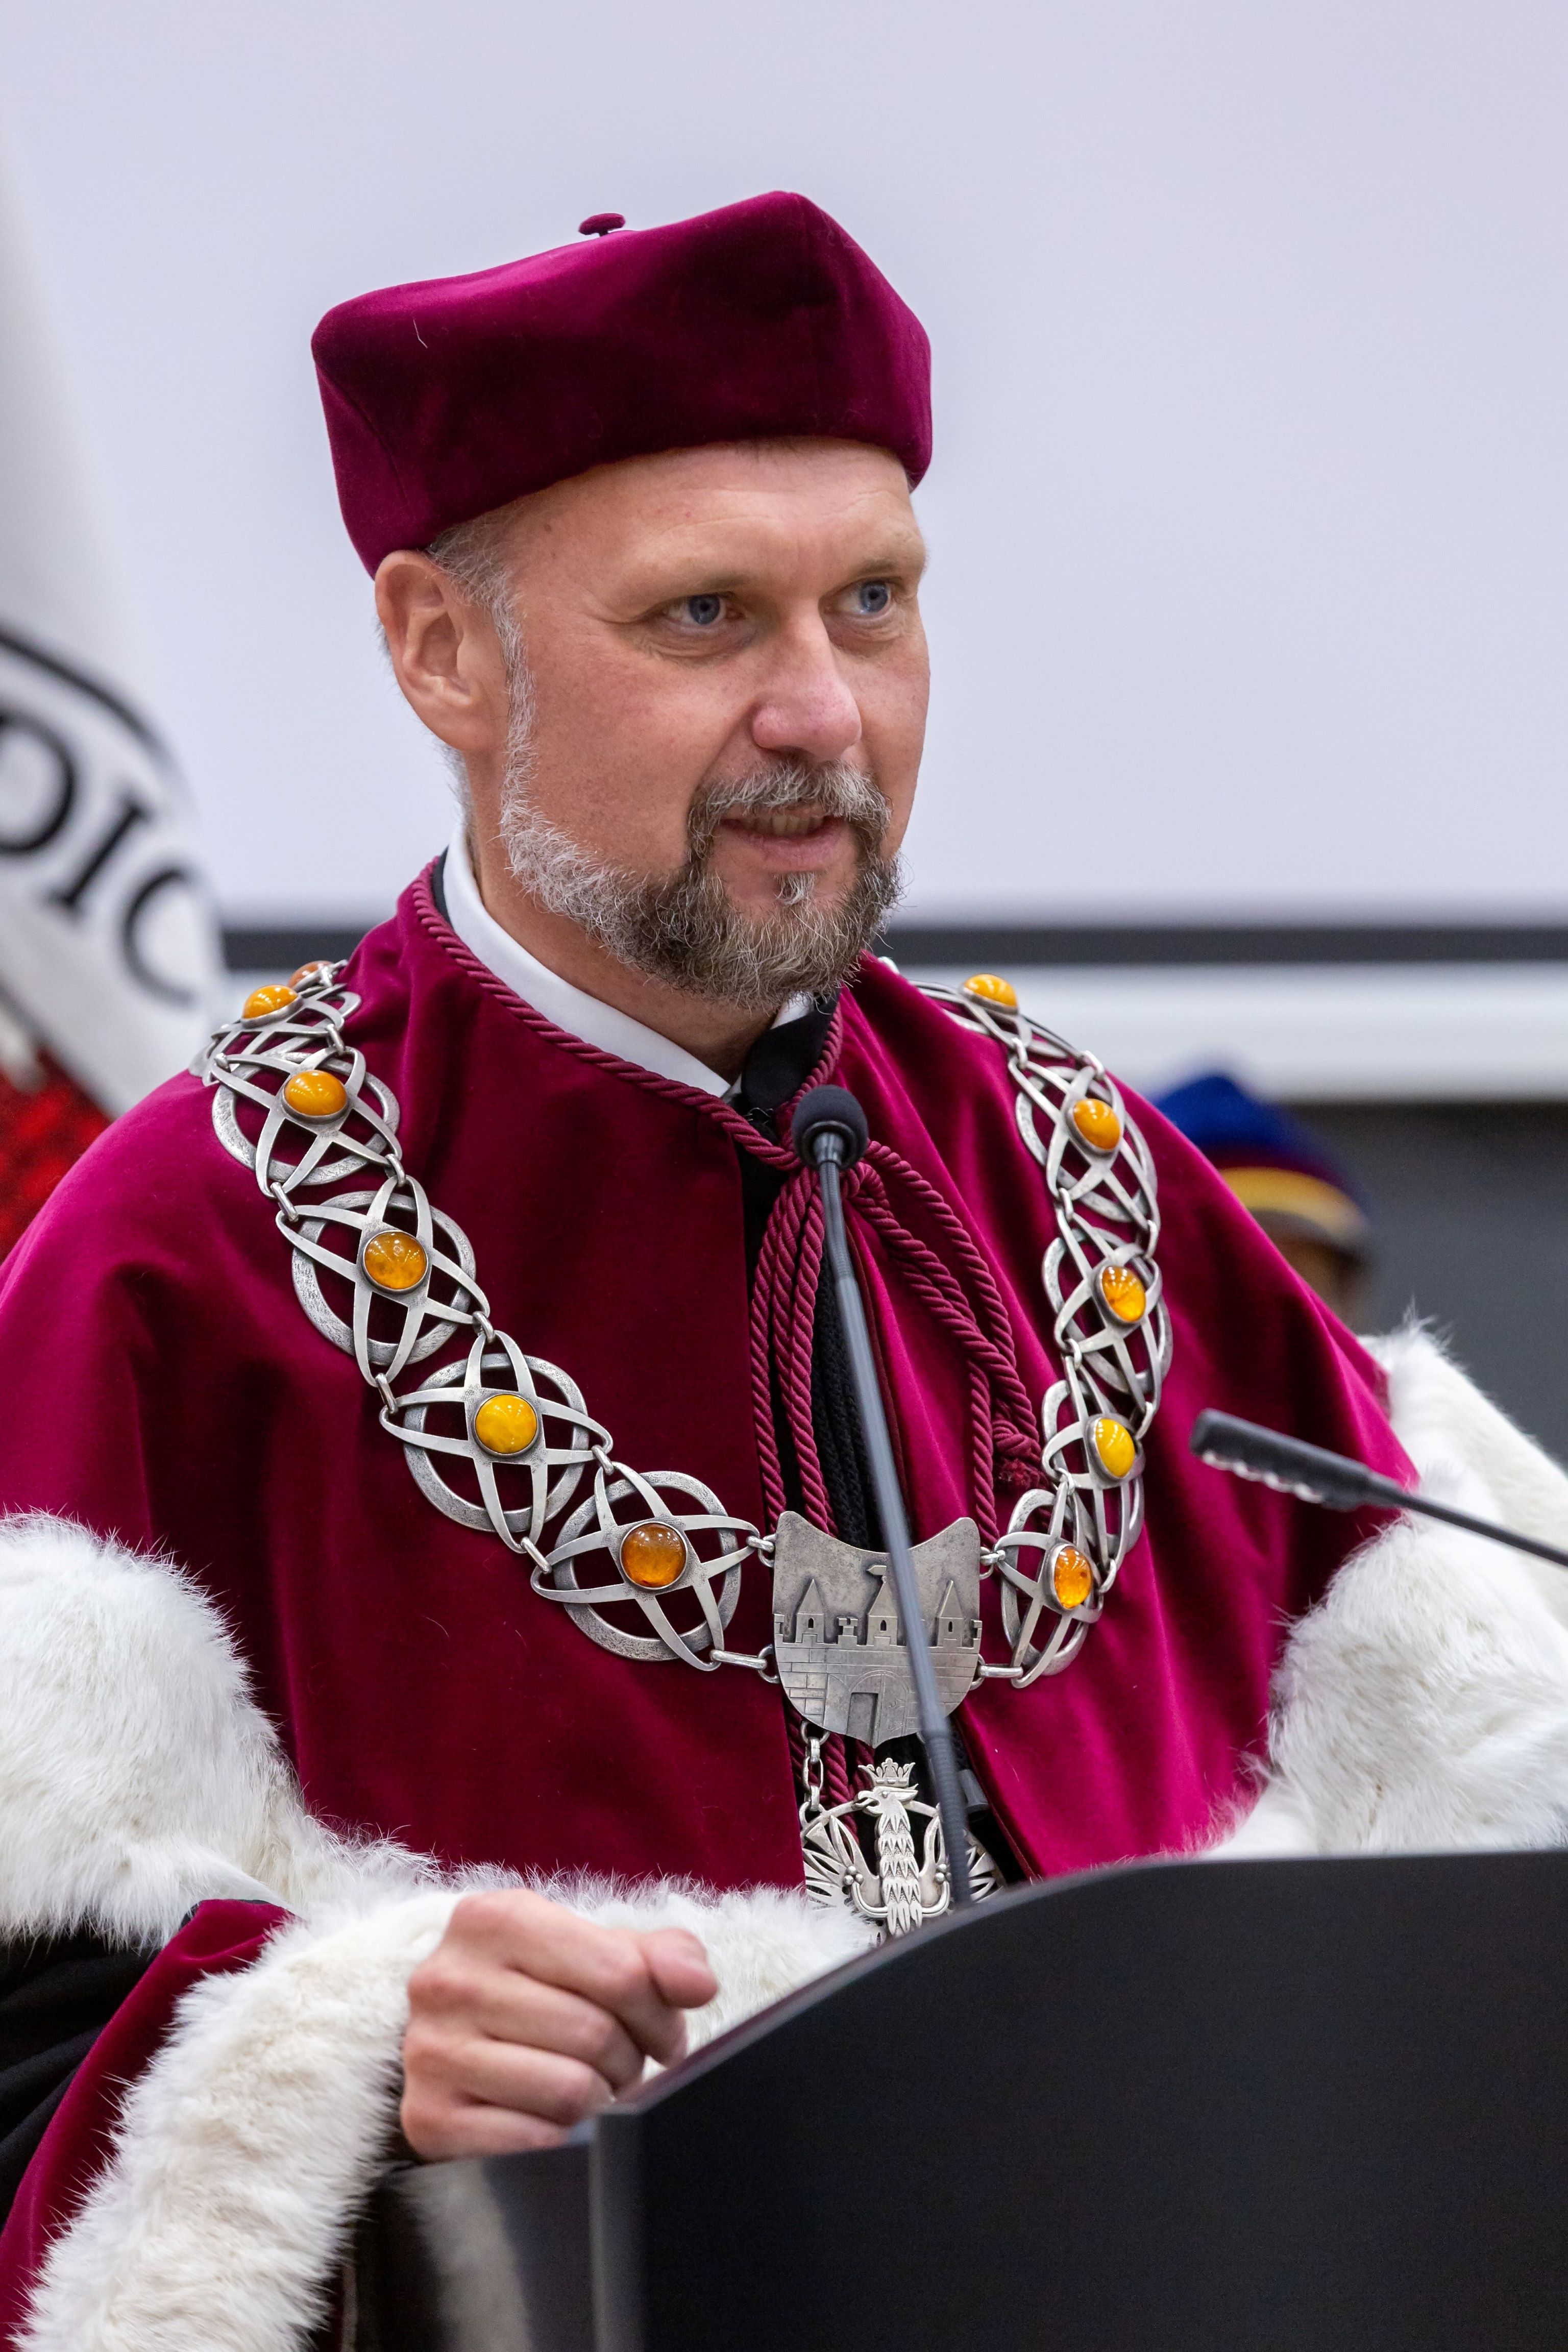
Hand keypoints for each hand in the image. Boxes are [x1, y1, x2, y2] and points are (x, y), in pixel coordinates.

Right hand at [400, 1888, 717, 2158]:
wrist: (450, 2042)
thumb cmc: (538, 1989)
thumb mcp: (594, 1952)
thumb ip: (657, 1956)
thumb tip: (698, 1984)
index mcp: (495, 1918)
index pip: (620, 1972)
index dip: (658, 2012)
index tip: (660, 2032)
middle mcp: (451, 1978)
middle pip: (596, 2034)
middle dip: (629, 2060)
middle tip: (623, 2065)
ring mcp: (432, 2049)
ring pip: (568, 2091)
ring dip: (599, 2101)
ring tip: (590, 2088)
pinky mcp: (427, 2118)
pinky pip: (531, 2141)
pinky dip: (561, 2138)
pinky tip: (555, 2120)